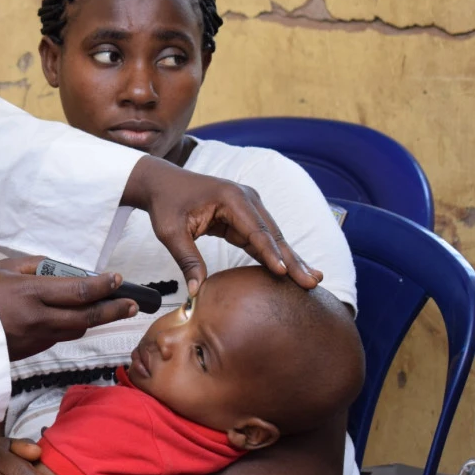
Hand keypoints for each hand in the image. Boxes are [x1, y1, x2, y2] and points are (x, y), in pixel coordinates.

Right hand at [0, 256, 137, 360]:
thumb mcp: (3, 269)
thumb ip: (34, 265)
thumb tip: (60, 267)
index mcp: (30, 293)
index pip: (79, 290)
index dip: (103, 285)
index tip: (117, 279)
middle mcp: (37, 319)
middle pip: (87, 317)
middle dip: (114, 310)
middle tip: (132, 304)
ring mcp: (34, 339)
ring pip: (75, 330)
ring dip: (93, 321)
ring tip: (109, 310)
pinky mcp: (30, 351)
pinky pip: (57, 338)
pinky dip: (69, 327)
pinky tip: (73, 319)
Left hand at [121, 155, 323, 293]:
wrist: (162, 183)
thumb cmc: (166, 204)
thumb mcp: (171, 232)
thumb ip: (186, 260)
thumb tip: (197, 291)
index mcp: (231, 198)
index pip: (255, 230)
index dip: (270, 253)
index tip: (285, 272)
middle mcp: (246, 198)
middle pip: (273, 234)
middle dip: (292, 259)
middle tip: (312, 281)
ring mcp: (249, 206)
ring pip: (272, 237)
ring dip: (290, 259)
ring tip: (311, 280)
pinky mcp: (245, 216)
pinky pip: (263, 239)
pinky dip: (276, 255)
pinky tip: (291, 271)